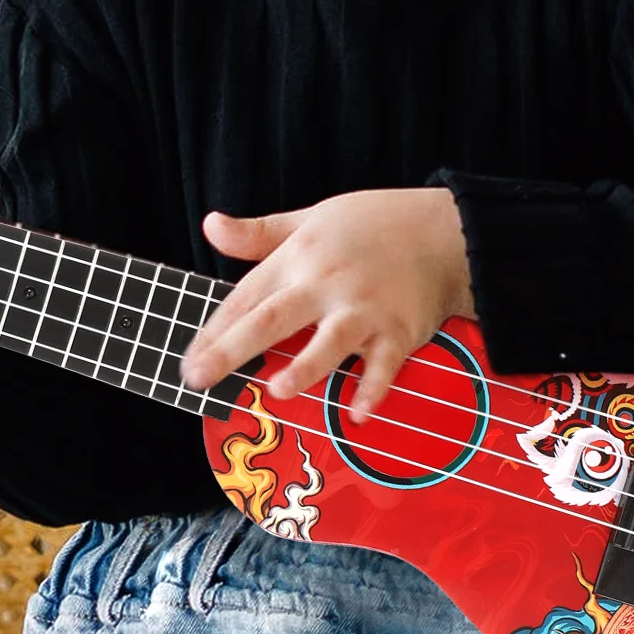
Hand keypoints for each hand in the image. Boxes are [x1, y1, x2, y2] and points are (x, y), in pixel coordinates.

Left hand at [178, 187, 473, 423]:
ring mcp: (364, 309)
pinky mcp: (400, 330)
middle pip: (273, 318)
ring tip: (277, 390)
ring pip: (330, 340)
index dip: (214, 330)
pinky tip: (358, 414)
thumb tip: (209, 226)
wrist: (445, 231)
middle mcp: (326, 284)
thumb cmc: (371, 226)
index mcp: (298, 259)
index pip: (246, 298)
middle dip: (234, 349)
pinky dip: (374, 388)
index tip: (188, 360)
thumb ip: (258, 233)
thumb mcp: (309, 219)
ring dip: (306, 366)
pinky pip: (385, 364)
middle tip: (199, 377)